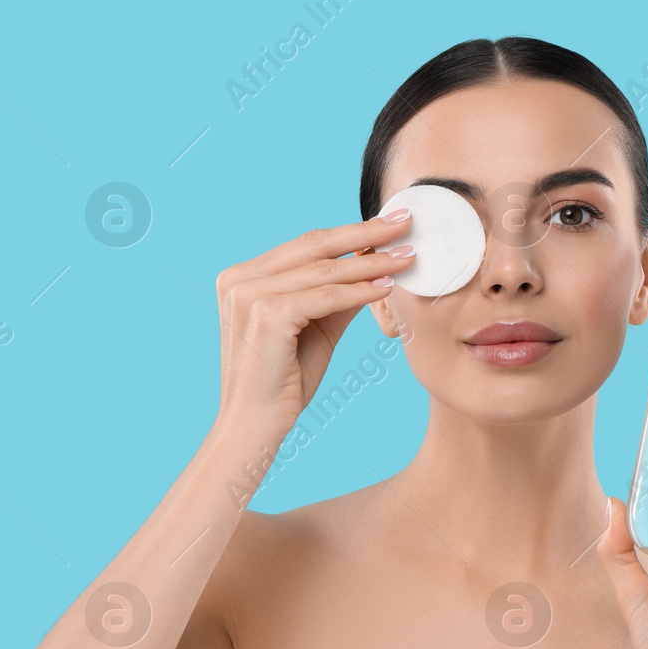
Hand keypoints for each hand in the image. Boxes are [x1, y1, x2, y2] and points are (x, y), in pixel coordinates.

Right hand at [213, 211, 418, 432]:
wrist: (256, 424)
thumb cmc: (285, 380)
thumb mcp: (317, 326)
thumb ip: (338, 295)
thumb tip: (376, 266)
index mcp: (243, 276)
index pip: (306, 245)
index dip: (351, 232)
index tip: (389, 225)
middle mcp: (239, 278)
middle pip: (315, 246)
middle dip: (366, 233)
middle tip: (406, 223)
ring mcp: (248, 294)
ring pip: (324, 271)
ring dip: (372, 263)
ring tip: (408, 258)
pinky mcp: (265, 315)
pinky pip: (325, 297)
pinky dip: (360, 291)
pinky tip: (388, 286)